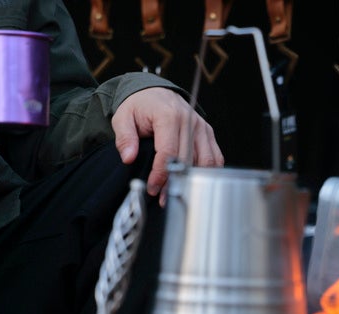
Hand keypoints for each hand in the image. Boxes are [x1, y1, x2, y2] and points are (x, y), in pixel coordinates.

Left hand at [111, 88, 223, 204]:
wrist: (154, 92)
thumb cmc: (140, 105)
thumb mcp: (123, 117)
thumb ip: (125, 137)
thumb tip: (129, 157)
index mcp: (168, 115)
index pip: (169, 152)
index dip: (161, 173)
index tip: (153, 187)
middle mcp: (189, 121)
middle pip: (187, 160)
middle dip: (175, 182)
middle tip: (162, 196)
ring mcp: (201, 127)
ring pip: (205, 161)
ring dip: (192, 180)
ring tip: (176, 191)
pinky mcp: (207, 133)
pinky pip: (214, 157)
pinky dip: (206, 172)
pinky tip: (192, 181)